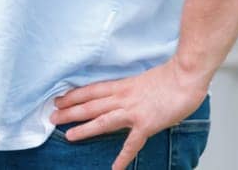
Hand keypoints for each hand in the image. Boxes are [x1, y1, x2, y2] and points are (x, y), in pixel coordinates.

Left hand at [50, 59, 208, 169]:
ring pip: (102, 121)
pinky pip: (132, 143)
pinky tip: (115, 167)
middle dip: (69, 112)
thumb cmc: (169, 76)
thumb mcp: (141, 79)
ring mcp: (133, 111)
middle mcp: (122, 98)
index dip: (73, 96)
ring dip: (84, 129)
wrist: (185, 76)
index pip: (90, 91)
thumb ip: (130, 89)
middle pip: (90, 105)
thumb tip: (124, 94)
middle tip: (51, 117)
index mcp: (121, 86)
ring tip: (69, 136)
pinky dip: (123, 156)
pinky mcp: (147, 124)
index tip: (58, 100)